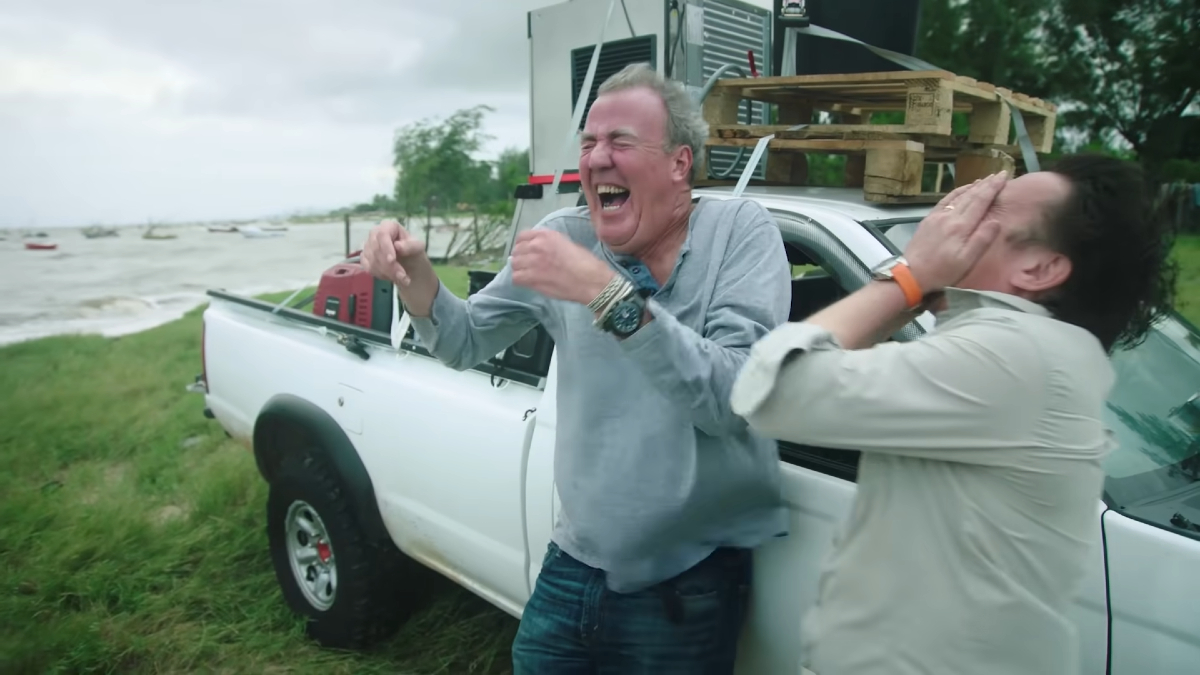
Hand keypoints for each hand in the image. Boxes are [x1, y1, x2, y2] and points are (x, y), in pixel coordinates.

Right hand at [360, 219, 426, 286]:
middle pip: (376, 249)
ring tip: (402, 278)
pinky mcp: (364, 258)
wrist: (409, 265)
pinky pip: (368, 268)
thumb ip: (410, 246)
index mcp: (388, 226)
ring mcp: (367, 246)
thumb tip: (398, 246)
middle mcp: (374, 233)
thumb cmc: (413, 252)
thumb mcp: (418, 247)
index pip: (382, 234)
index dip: (386, 247)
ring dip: (387, 273)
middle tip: (402, 275)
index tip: (392, 260)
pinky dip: (381, 275)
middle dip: (389, 266)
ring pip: (372, 261)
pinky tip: (392, 277)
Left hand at [510, 230, 614, 304]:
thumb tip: (542, 250)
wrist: (590, 280)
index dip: (522, 245)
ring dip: (519, 269)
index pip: (522, 236)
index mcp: (546, 235)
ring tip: (527, 274)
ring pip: (514, 264)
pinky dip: (520, 280)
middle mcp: (536, 245)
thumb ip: (551, 244)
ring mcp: (533, 261)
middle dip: (520, 258)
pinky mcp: (532, 277)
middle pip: (516, 251)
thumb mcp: (568, 244)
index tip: (525, 251)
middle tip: (527, 265)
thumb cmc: (586, 263)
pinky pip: (516, 278)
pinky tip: (528, 282)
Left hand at [903, 172, 1007, 291]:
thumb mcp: (967, 260)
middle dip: (986, 183)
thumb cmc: (942, 271)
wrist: (911, 274)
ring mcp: (937, 216)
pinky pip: (945, 200)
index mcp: (961, 226)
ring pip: (958, 195)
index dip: (993, 187)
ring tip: (984, 179)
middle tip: (999, 173)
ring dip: (972, 186)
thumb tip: (996, 221)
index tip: (1004, 175)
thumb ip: (982, 240)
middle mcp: (949, 216)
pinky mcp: (928, 219)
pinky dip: (956, 192)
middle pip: (971, 195)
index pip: (981, 201)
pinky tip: (961, 190)